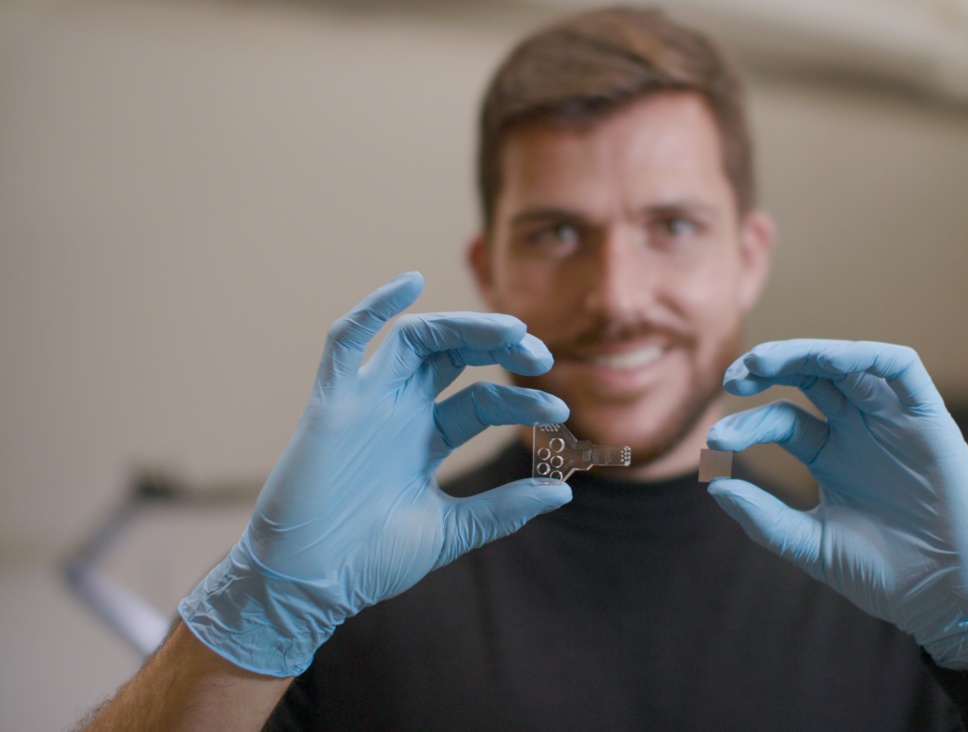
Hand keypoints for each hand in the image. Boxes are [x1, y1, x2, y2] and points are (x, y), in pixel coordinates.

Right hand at [179, 272, 570, 675]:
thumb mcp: (450, 530)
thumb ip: (503, 509)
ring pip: (416, 339)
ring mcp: (365, 402)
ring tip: (510, 329)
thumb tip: (563, 490)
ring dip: (464, 326)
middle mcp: (399, 411)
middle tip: (542, 356)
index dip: (520, 402)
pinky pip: (345, 341)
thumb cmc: (369, 559)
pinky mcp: (331, 403)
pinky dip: (373, 309)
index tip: (559, 412)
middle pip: (455, 356)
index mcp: (425, 438)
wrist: (307, 584)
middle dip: (499, 347)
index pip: (482, 401)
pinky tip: (409, 283)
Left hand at [706, 339, 967, 668]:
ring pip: (848, 362)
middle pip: (811, 377)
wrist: (947, 600)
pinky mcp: (929, 420)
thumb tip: (715, 485)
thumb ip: (764, 518)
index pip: (784, 419)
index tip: (717, 443)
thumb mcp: (812, 545)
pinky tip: (829, 362)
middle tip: (732, 378)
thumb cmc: (884, 574)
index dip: (749, 423)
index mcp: (832, 455)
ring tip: (761, 362)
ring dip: (804, 353)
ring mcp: (894, 422)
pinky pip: (901, 369)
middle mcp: (860, 430)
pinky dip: (865, 355)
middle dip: (770, 366)